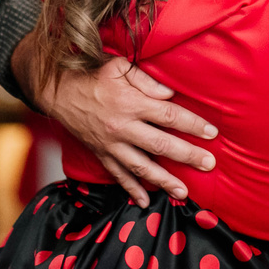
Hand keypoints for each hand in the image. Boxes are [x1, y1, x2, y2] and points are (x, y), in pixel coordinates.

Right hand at [37, 56, 218, 207]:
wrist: (57, 91)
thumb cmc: (91, 75)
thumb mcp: (119, 67)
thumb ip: (146, 81)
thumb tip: (170, 94)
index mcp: (131, 102)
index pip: (169, 115)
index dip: (193, 124)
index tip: (212, 133)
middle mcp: (122, 127)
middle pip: (161, 144)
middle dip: (188, 156)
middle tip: (209, 164)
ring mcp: (111, 144)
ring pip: (142, 167)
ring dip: (164, 180)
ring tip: (183, 192)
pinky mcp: (100, 154)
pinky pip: (118, 176)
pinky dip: (132, 190)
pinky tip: (145, 201)